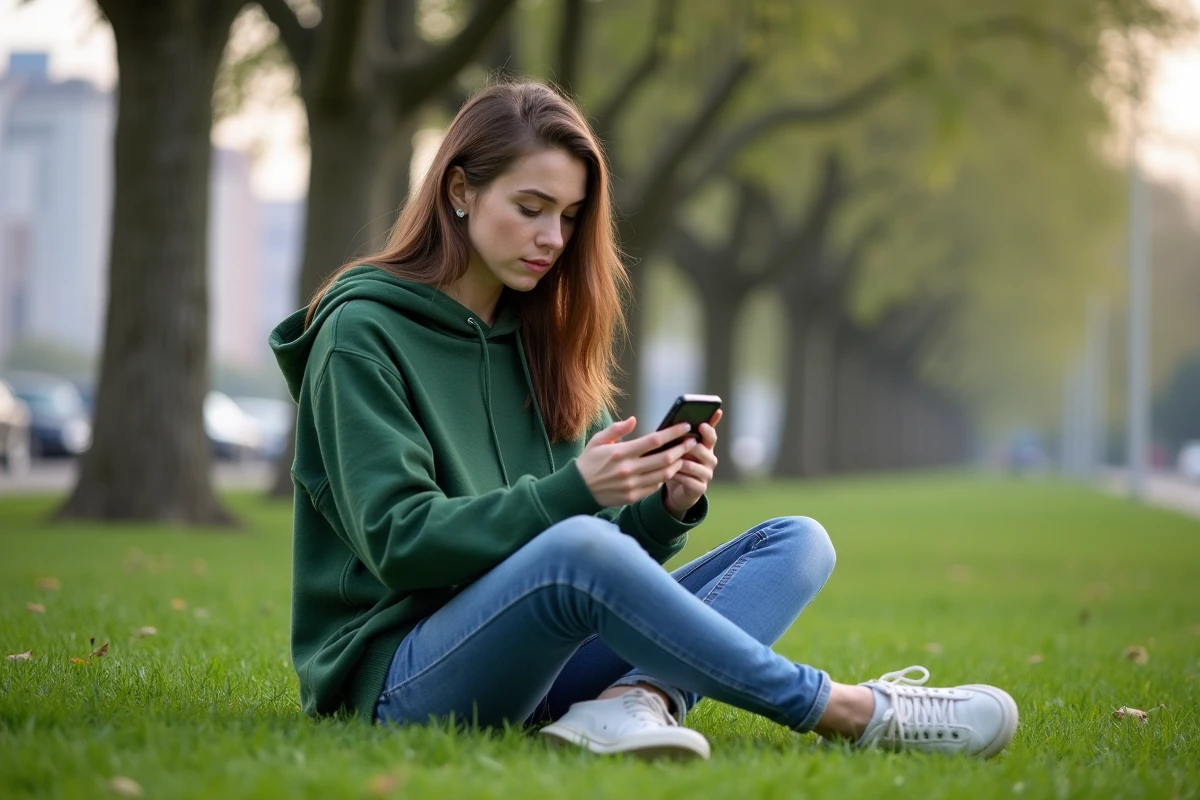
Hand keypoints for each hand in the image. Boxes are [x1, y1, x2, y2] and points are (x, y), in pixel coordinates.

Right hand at [576, 417, 698, 506]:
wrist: (578, 490)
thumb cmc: (589, 461)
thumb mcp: (598, 440)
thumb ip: (616, 429)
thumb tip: (634, 420)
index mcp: (620, 452)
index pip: (653, 441)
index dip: (672, 433)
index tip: (685, 427)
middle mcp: (628, 469)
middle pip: (664, 459)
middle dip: (682, 449)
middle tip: (692, 442)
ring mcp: (631, 485)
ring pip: (663, 474)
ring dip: (677, 464)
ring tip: (683, 455)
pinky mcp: (632, 497)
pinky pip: (655, 486)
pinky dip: (664, 478)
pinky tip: (669, 470)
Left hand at [664, 409, 720, 519]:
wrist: (678, 488)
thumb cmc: (677, 463)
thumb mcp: (678, 448)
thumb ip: (679, 437)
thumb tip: (672, 423)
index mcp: (706, 447)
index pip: (711, 436)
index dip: (708, 430)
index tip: (701, 424)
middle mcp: (710, 460)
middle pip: (704, 450)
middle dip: (690, 446)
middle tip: (679, 443)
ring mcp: (707, 475)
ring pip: (694, 466)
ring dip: (680, 462)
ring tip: (669, 459)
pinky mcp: (701, 488)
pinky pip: (689, 481)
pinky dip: (678, 476)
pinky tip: (668, 474)